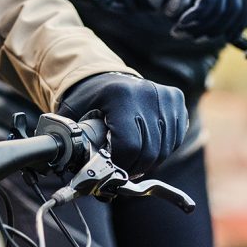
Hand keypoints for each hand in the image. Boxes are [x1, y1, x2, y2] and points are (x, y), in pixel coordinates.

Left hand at [56, 72, 187, 177]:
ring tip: (134, 160)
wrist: (107, 76)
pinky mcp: (176, 99)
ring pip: (165, 149)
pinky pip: (175, 139)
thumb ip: (70, 137)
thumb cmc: (89, 99)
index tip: (112, 169)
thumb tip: (71, 166)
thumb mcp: (72, 113)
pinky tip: (147, 146)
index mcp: (119, 96)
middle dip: (134, 168)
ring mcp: (165, 96)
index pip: (129, 146)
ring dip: (149, 162)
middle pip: (149, 151)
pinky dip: (162, 150)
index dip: (121, 164)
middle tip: (123, 170)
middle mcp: (146, 93)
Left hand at [124, 0, 246, 43]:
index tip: (180, 26)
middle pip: (225, 6)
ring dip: (220, 29)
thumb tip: (185, 2)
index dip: (197, 17)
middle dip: (206, 27)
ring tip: (200, 37)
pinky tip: (225, 37)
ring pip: (238, 9)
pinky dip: (237, 26)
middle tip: (187, 36)